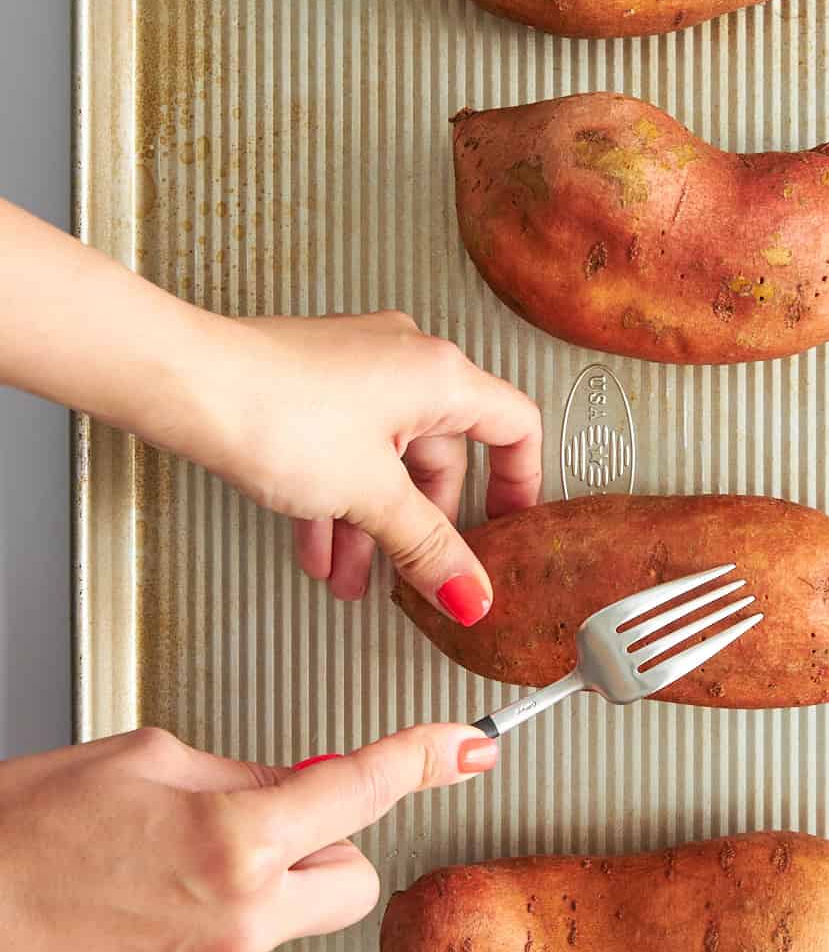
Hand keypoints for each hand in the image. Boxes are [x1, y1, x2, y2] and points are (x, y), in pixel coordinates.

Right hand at [0, 723, 495, 951]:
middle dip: (325, 848)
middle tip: (264, 823)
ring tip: (165, 871)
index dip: (424, 760)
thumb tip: (301, 784)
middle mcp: (239, 919)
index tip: (465, 749)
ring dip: (257, 892)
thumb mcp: (145, 759)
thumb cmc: (23, 829)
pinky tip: (146, 914)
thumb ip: (242, 773)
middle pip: (352, 881)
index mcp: (236, 838)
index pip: (363, 790)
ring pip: (287, 923)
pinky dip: (212, 935)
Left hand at [226, 312, 542, 616]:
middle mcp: (404, 362)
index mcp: (440, 376)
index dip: (520, 483)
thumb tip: (468, 589)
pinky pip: (346, 451)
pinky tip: (316, 547)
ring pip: (385, 461)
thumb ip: (426, 548)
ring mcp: (355, 371)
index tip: (510, 528)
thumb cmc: (275, 411)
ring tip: (351, 579)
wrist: (185, 384)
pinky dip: (339, 499)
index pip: (515, 426)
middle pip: (442, 455)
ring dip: (372, 526)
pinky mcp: (311, 386)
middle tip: (418, 576)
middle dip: (422, 527)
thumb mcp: (369, 496)